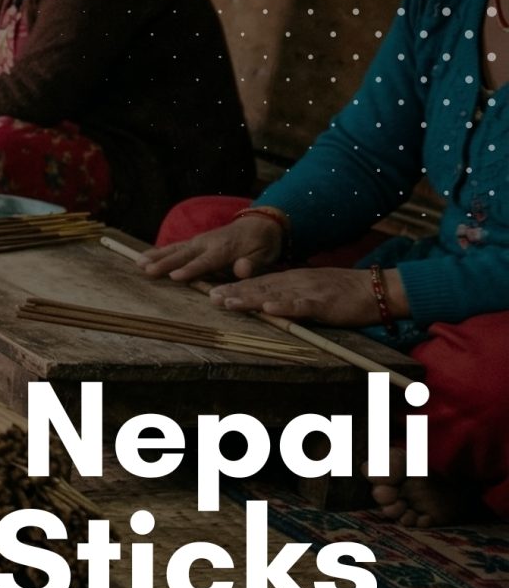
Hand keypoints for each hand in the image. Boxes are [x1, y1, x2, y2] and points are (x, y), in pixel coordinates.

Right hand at [139, 215, 281, 281]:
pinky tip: (144, 257)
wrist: (260, 222)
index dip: (190, 269)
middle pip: (183, 254)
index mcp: (224, 249)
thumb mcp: (266, 255)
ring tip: (138, 263)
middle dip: (164, 262)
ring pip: (175, 249)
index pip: (205, 261)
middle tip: (147, 270)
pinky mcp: (195, 241)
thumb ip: (253, 263)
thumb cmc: (263, 243)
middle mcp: (207, 243)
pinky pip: (175, 246)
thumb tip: (241, 269)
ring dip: (156, 256)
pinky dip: (159, 251)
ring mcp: (199, 241)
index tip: (174, 276)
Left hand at [211, 268, 390, 326]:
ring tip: (228, 302)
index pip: (258, 283)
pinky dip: (284, 307)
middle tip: (210, 297)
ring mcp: (308, 291)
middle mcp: (296, 282)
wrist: (377, 289)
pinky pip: (301, 305)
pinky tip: (268, 308)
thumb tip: (267, 300)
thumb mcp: (312, 289)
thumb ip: (290, 293)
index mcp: (292, 279)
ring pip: (274, 294)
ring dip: (249, 298)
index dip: (236, 287)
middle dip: (234, 292)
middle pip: (259, 287)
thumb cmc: (344, 291)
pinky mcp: (324, 303)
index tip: (213, 292)